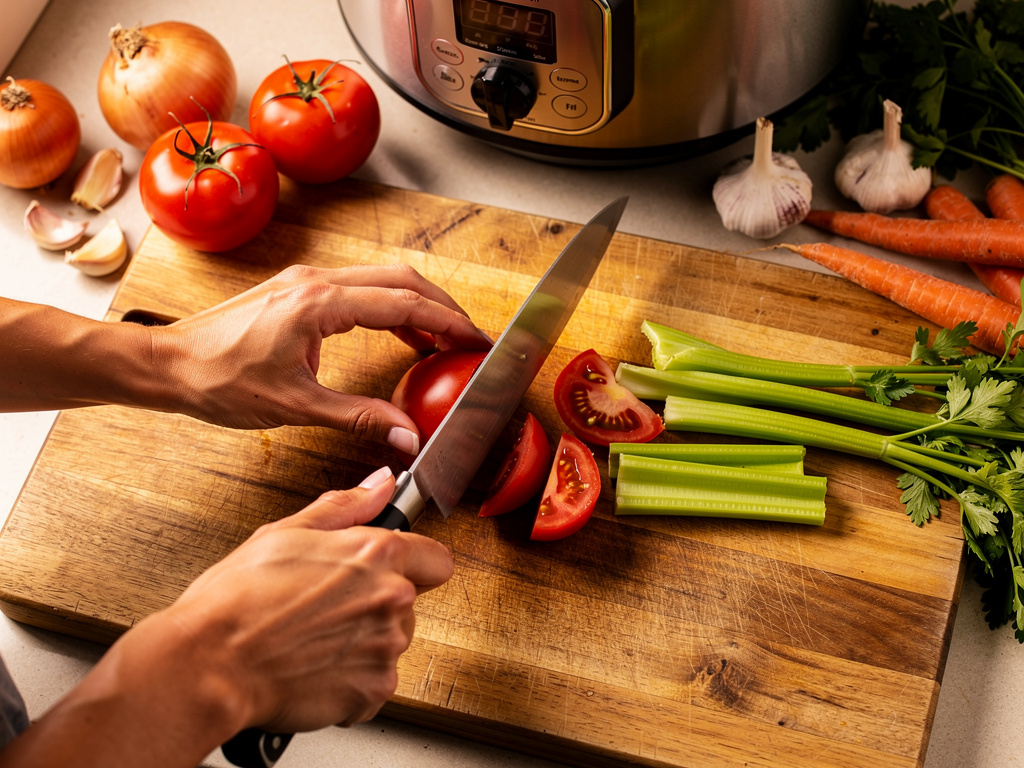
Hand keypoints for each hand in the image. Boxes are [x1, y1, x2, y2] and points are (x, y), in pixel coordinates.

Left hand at [151, 263, 491, 448]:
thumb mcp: (294, 405)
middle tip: (470, 339)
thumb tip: (407, 435)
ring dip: (418, 306)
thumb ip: (359, 417)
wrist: (167, 365)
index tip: (476, 340)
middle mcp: (315, 281)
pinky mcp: (298, 291)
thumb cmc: (217, 379)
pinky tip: (401, 337)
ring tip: (444, 340)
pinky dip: (390, 310)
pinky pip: (359, 291)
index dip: (447, 322)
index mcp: (318, 302)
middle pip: (401, 281)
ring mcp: (306, 282)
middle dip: (442, 308)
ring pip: (382, 281)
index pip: (403, 304)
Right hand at [159, 467, 451, 732]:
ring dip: (364, 643)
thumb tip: (380, 485)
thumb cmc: (238, 599)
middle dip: (376, 603)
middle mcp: (391, 598)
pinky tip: (315, 667)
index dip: (416, 563)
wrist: (211, 662)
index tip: (394, 570)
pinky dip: (352, 681)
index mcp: (376, 553)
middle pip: (408, 602)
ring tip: (314, 638)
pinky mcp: (373, 691)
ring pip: (391, 643)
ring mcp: (385, 647)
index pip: (436, 559)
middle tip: (327, 607)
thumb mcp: (286, 531)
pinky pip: (375, 683)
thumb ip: (346, 506)